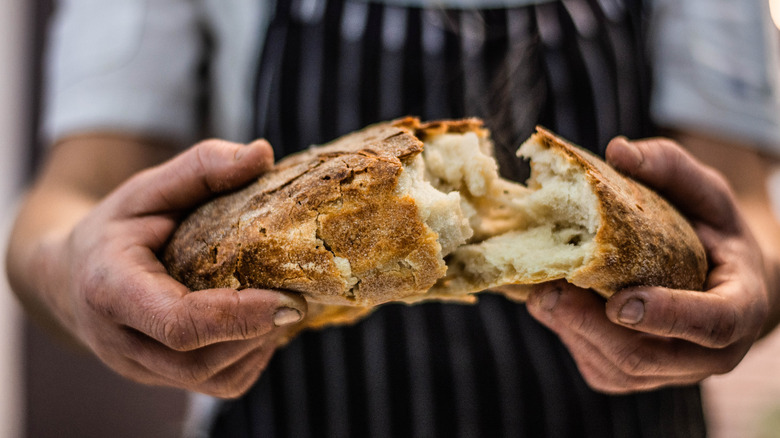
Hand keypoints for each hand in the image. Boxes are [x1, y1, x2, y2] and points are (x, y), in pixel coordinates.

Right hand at [55, 139, 305, 397]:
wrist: (71, 276)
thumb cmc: (115, 228)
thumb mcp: (147, 188)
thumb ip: (201, 168)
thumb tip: (262, 153)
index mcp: (110, 291)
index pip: (178, 323)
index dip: (238, 316)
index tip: (290, 299)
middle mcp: (121, 342)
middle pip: (199, 362)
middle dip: (258, 333)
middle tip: (301, 298)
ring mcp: (139, 369)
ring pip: (211, 380)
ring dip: (258, 346)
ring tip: (284, 307)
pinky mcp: (161, 379)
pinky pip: (215, 384)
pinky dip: (249, 358)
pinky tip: (262, 324)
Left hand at [526, 136, 769, 393]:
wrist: (718, 280)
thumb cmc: (712, 231)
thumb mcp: (705, 192)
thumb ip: (670, 168)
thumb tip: (618, 150)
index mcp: (740, 307)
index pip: (713, 324)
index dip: (669, 316)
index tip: (621, 301)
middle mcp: (709, 353)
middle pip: (648, 357)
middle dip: (591, 326)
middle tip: (547, 293)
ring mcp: (672, 371)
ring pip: (617, 370)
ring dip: (571, 332)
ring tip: (539, 292)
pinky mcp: (637, 377)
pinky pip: (599, 369)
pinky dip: (568, 337)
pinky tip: (551, 304)